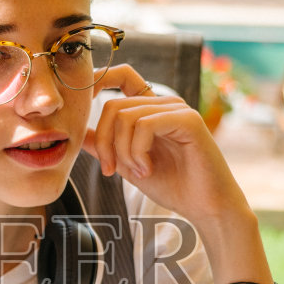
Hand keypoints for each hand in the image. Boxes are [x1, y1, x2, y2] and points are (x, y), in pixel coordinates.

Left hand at [85, 64, 237, 220]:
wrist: (205, 207)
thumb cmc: (174, 186)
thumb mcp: (129, 165)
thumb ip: (106, 146)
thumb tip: (79, 132)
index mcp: (150, 109)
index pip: (122, 76)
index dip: (99, 79)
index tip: (82, 102)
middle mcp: (164, 103)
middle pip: (112, 105)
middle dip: (103, 142)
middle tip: (111, 170)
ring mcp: (177, 109)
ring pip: (125, 116)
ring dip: (123, 151)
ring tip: (138, 172)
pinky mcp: (188, 119)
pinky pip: (145, 125)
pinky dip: (138, 152)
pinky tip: (148, 169)